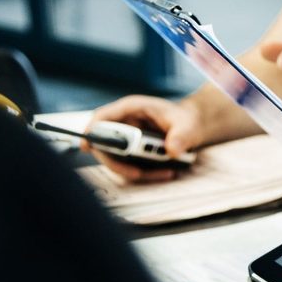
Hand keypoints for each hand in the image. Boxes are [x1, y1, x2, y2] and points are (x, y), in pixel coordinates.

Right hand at [83, 96, 203, 181]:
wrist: (194, 127)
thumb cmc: (186, 120)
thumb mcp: (188, 126)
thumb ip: (181, 136)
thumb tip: (172, 150)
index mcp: (132, 108)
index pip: (103, 117)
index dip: (91, 131)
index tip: (88, 146)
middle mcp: (125, 123)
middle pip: (104, 143)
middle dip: (117, 161)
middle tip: (136, 173)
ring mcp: (127, 139)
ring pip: (117, 159)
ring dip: (134, 170)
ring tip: (164, 173)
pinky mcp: (132, 152)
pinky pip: (130, 166)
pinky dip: (144, 173)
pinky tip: (164, 173)